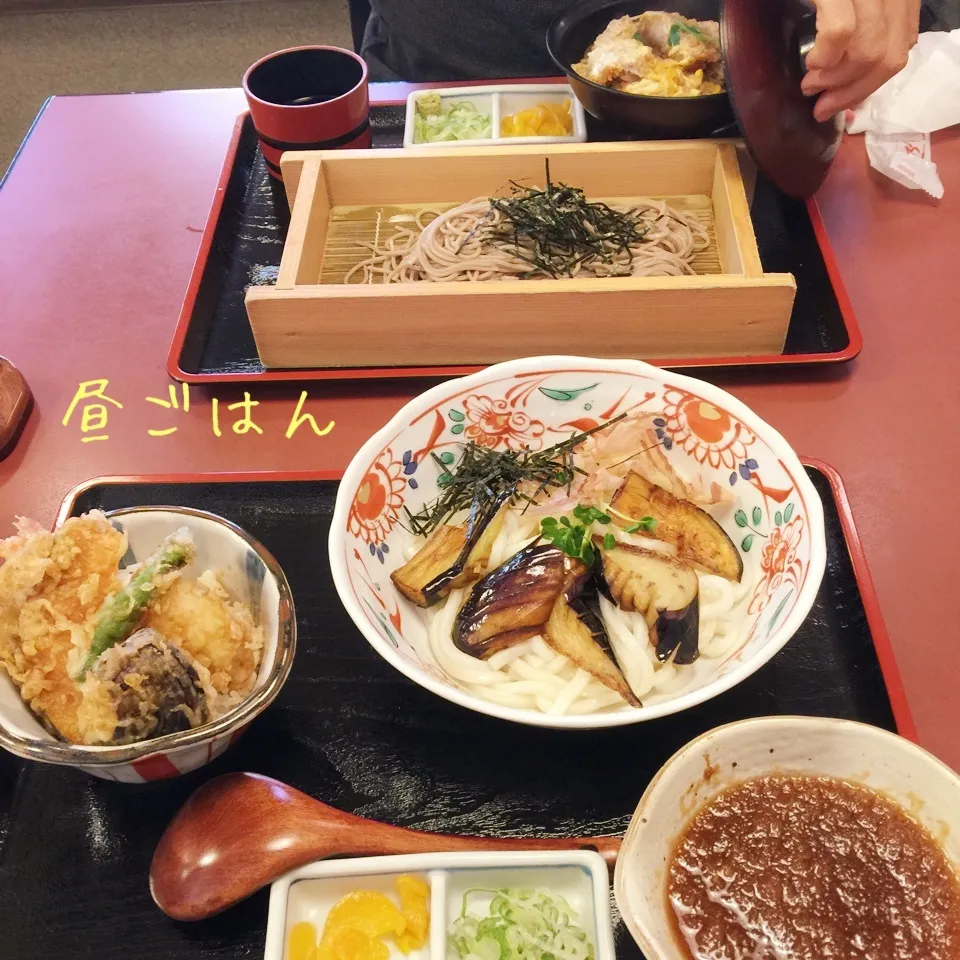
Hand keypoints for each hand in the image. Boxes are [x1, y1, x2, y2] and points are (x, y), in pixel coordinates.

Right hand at [802, 0, 919, 120]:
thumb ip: (856, 39)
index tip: (838, 100)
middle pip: (889, 58)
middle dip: (852, 92)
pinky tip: (811, 61)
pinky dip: (824, 58)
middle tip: (821, 103)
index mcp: (899, 1)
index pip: (899, 52)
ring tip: (810, 84)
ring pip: (869, 52)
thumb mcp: (846, 13)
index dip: (869, 85)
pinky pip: (840, 33)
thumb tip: (839, 91)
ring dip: (835, 80)